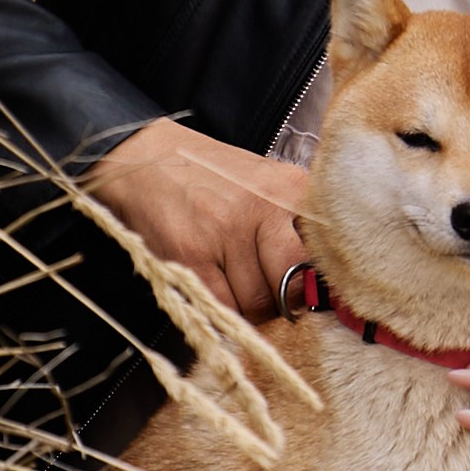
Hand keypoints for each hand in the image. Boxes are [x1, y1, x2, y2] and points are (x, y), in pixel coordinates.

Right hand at [89, 118, 307, 319]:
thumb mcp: (265, 181)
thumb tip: (316, 279)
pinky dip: (223, 311)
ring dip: (251, 310)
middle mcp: (261, 208)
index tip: (304, 288)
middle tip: (273, 300)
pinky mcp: (190, 255)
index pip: (321, 252)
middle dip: (283, 303)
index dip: (313, 281)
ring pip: (256, 303)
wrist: (147, 159)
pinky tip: (219, 292)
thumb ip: (294, 221)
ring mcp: (225, 233)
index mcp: (289, 187)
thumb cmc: (211, 175)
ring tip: (241, 290)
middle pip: (289, 285)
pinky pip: (221, 305)